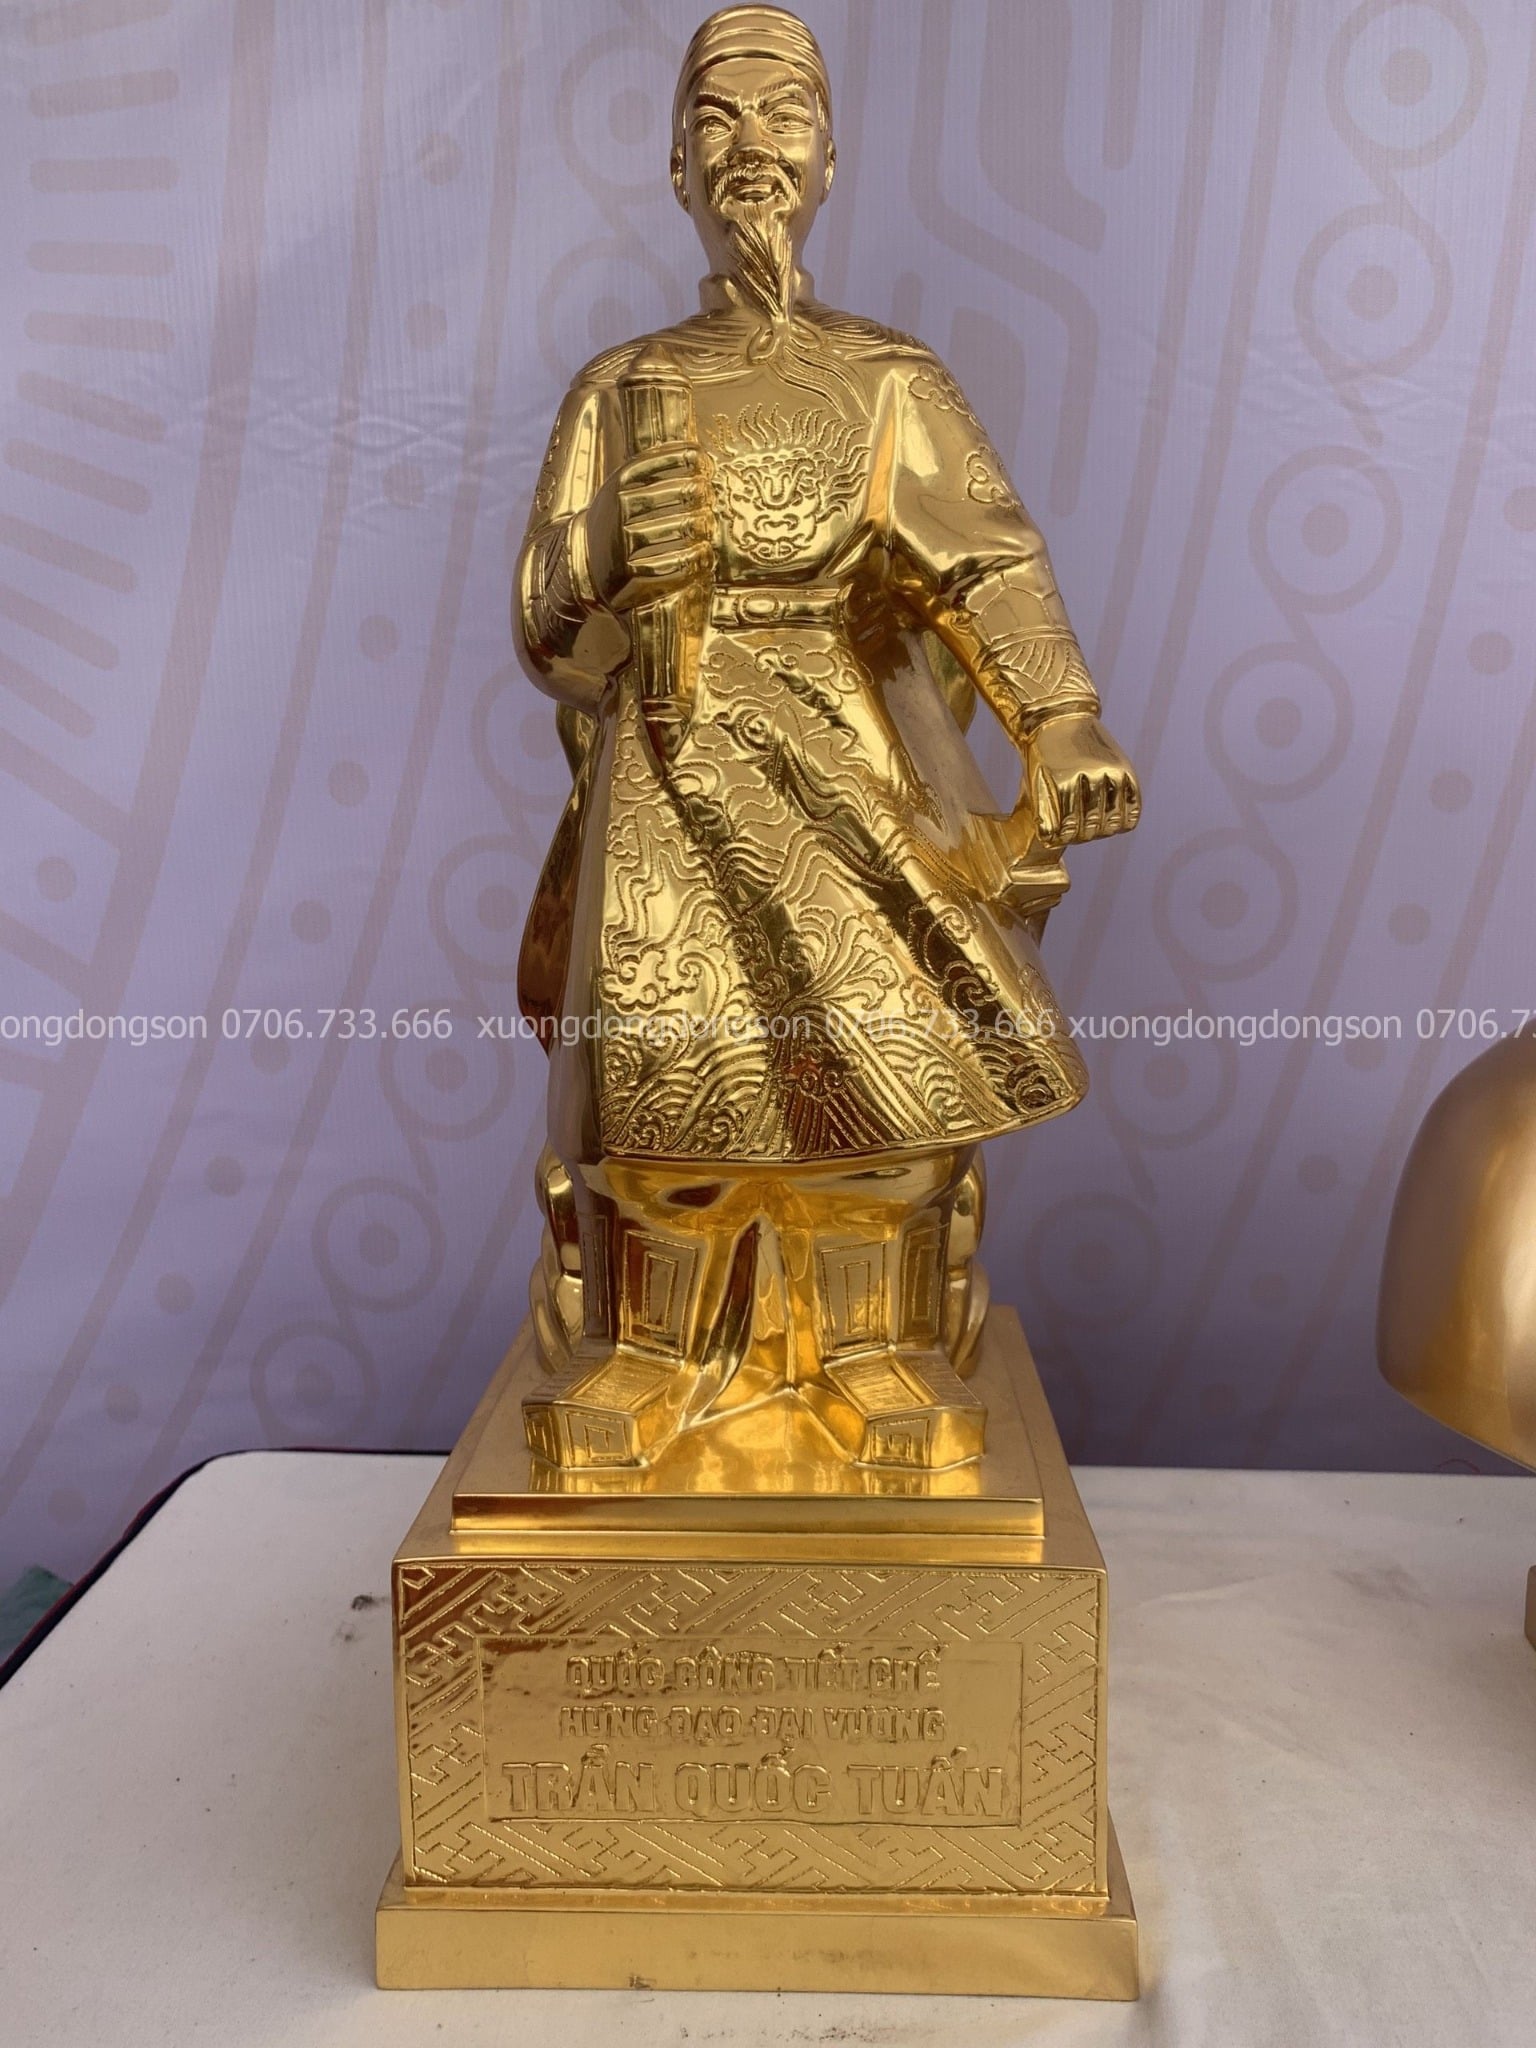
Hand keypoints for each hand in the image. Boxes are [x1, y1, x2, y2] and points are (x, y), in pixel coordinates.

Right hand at [582, 446, 712, 612]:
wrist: (587, 561)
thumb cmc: (618, 519)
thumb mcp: (623, 489)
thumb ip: (653, 472)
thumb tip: (699, 457)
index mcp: (621, 483)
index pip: (665, 461)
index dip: (691, 460)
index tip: (704, 466)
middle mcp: (621, 509)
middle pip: (680, 493)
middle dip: (702, 494)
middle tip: (708, 498)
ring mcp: (625, 542)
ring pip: (682, 528)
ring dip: (703, 526)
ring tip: (707, 525)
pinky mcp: (632, 573)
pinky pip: (675, 564)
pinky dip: (696, 558)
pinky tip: (703, 552)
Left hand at [1024, 712, 1140, 845]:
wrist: (1059, 718)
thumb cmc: (1043, 756)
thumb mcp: (1036, 781)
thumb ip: (1042, 812)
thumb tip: (1051, 840)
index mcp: (1063, 781)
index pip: (1068, 828)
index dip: (1065, 839)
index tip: (1062, 837)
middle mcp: (1090, 776)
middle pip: (1092, 827)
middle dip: (1083, 836)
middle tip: (1077, 836)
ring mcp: (1111, 771)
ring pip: (1114, 821)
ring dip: (1103, 832)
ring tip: (1094, 831)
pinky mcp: (1126, 768)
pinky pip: (1134, 805)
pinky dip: (1127, 820)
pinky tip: (1116, 823)